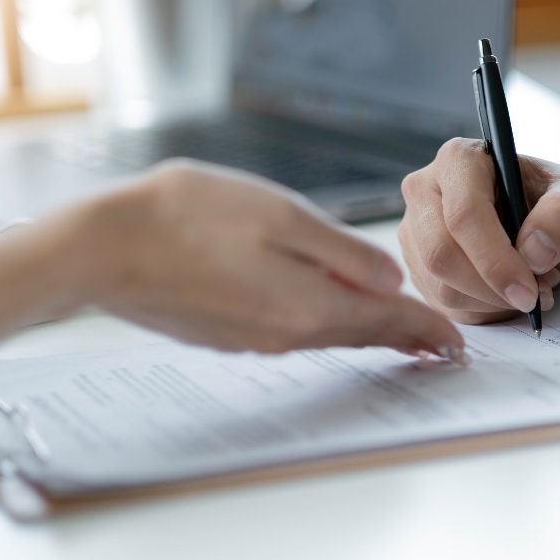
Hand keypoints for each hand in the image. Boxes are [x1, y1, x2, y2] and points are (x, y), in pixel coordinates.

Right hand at [81, 159, 464, 358]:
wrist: (103, 249)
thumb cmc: (188, 218)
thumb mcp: (280, 215)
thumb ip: (341, 251)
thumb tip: (389, 278)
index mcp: (310, 304)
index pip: (389, 322)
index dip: (428, 330)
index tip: (456, 344)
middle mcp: (288, 332)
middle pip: (362, 334)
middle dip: (406, 337)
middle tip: (439, 345)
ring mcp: (256, 338)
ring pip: (329, 333)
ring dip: (367, 330)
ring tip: (396, 329)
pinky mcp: (231, 334)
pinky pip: (295, 331)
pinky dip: (325, 323)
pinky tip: (328, 310)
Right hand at [398, 138, 559, 323]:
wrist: (549, 223)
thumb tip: (534, 251)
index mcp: (460, 159)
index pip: (464, 215)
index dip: (494, 260)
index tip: (528, 292)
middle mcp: (426, 190)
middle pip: (441, 254)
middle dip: (491, 289)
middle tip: (534, 297)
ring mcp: (415, 230)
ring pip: (440, 286)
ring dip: (491, 302)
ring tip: (531, 288)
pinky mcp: (418, 265)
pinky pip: (443, 305)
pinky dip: (483, 311)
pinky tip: (507, 296)